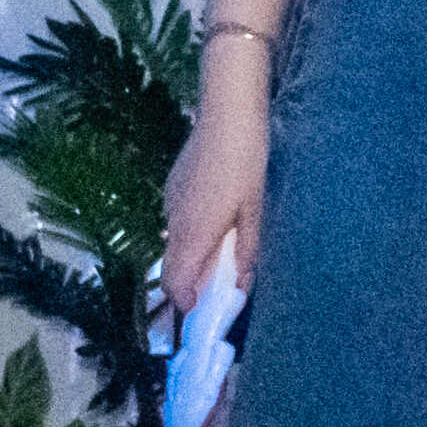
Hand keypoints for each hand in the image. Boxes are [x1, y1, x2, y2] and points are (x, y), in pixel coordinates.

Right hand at [156, 87, 270, 336]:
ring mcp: (171, 200)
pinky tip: (216, 225)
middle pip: (171, 266)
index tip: (202, 314)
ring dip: (192, 258)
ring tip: (220, 260)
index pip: (176, 282)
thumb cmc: (247, 160)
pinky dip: (191, 234)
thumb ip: (247, 250)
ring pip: (174, 242)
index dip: (186, 304)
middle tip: (213, 295)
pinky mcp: (174, 185)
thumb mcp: (255, 210)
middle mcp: (175, 219)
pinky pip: (177, 221)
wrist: (228, 111)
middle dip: (188, 286)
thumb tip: (242, 284)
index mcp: (195, 231)